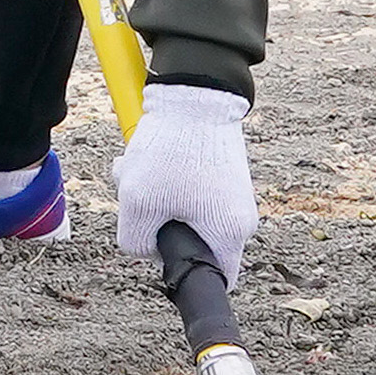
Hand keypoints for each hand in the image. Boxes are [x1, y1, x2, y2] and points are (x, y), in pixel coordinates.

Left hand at [112, 85, 254, 275]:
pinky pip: (187, 190)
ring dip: (153, 196)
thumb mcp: (139, 203)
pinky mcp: (222, 174)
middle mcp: (240, 218)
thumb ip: (137, 242)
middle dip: (155, 224)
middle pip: (190, 241)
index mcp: (229, 234)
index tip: (160, 254)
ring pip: (182, 212)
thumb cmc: (171, 151)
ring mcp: (233, 194)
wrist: (195, 95)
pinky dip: (163, 179)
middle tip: (136, 198)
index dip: (184, 274)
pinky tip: (145, 157)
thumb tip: (147, 248)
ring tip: (135, 169)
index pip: (214, 279)